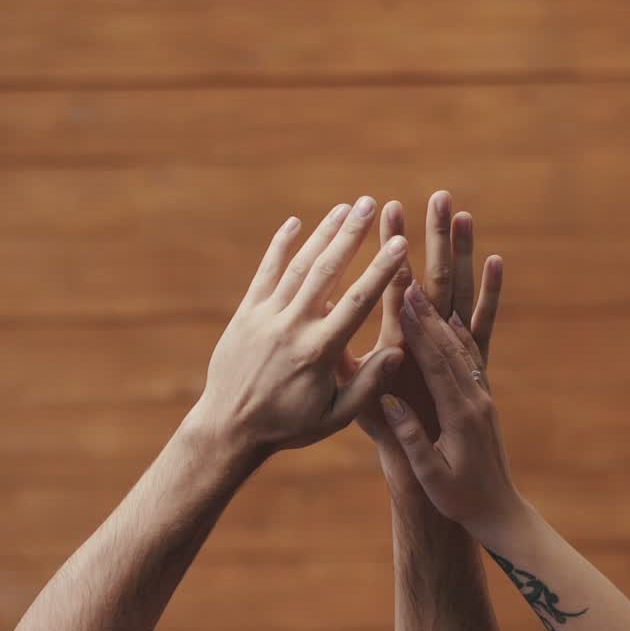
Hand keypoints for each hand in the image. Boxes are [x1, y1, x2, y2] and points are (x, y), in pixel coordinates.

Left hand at [192, 198, 407, 457]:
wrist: (230, 427)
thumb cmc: (289, 425)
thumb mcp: (335, 417)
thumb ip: (368, 385)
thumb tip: (400, 351)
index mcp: (319, 353)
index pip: (356, 302)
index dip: (380, 270)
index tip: (399, 243)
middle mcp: (293, 327)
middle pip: (326, 271)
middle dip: (351, 234)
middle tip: (371, 204)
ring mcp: (267, 316)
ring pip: (299, 266)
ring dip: (323, 233)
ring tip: (346, 208)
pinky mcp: (246, 314)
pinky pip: (265, 273)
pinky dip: (280, 247)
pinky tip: (295, 224)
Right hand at [349, 191, 502, 498]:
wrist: (494, 510)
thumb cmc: (456, 498)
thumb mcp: (429, 475)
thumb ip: (411, 439)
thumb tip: (391, 403)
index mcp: (456, 409)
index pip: (433, 354)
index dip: (416, 317)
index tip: (400, 279)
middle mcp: (474, 386)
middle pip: (454, 314)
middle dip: (440, 261)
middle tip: (433, 214)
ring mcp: (481, 380)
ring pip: (469, 311)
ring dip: (460, 263)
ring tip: (459, 218)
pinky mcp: (484, 380)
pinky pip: (486, 333)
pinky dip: (486, 296)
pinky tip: (491, 263)